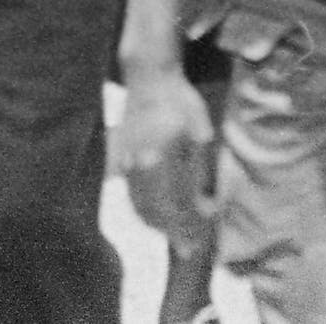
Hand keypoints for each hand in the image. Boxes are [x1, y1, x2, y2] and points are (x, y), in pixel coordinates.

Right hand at [114, 64, 220, 245]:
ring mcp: (127, 161)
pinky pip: (130, 192)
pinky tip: (153, 217)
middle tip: (188, 247)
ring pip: (139, 204)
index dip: (187, 228)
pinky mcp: (121, 158)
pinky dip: (141, 210)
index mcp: (162, 155)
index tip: (197, 245)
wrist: (150, 77)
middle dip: (172, 232)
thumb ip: (201, 173)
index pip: (175, 203)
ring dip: (156, 224)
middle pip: (155, 210)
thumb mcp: (201, 135)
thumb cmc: (182, 101)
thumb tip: (204, 207)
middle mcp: (140, 162)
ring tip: (173, 235)